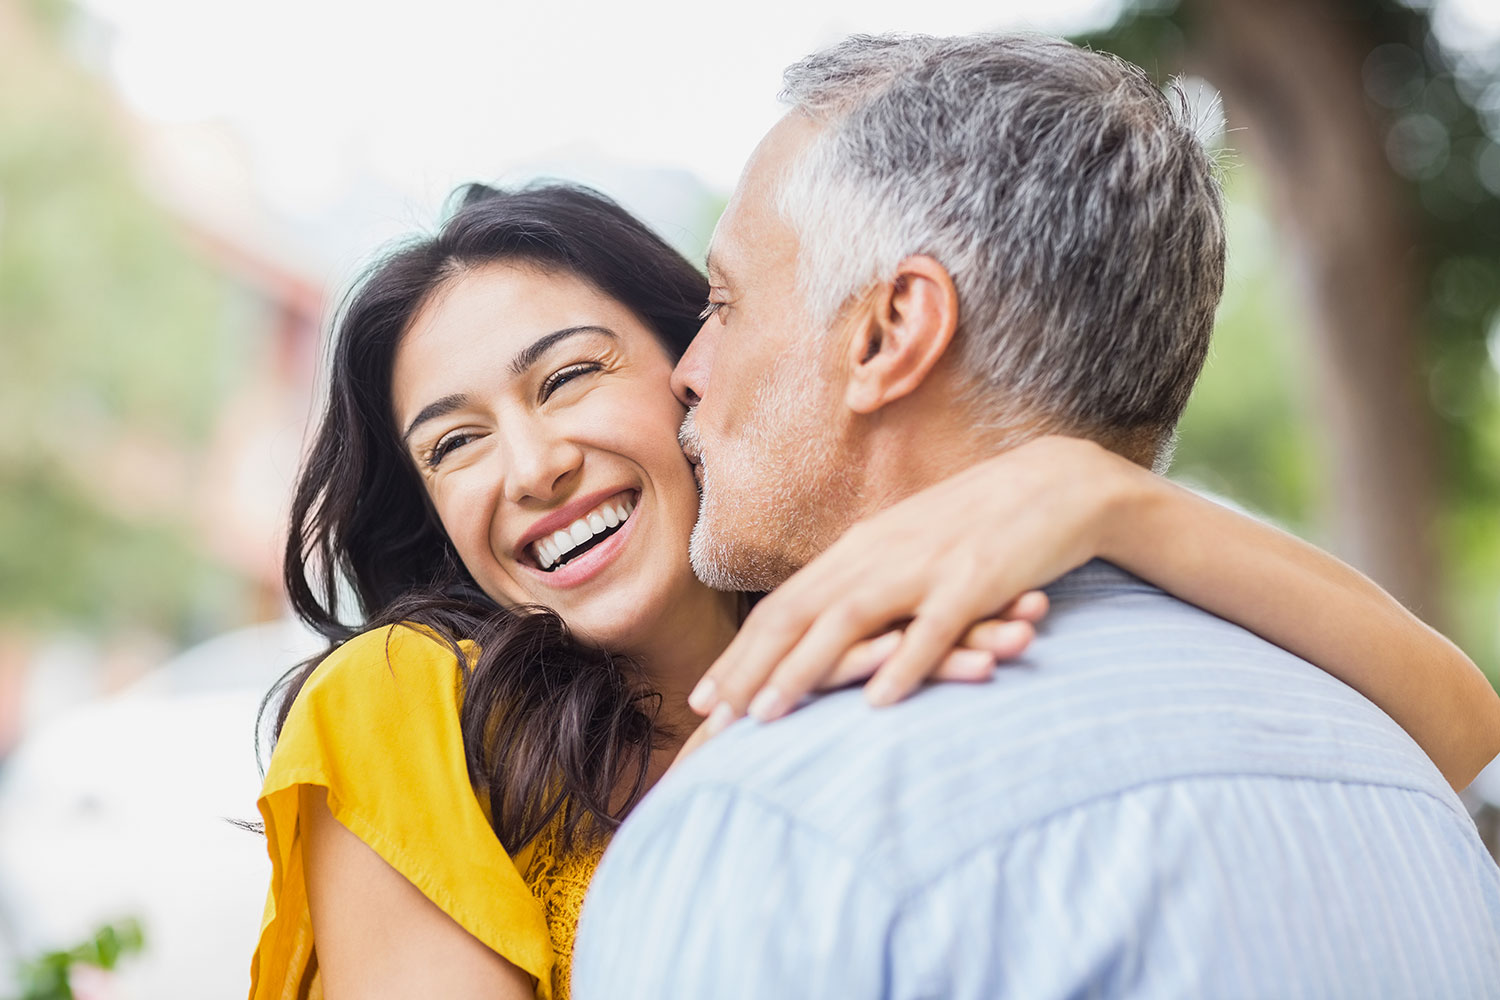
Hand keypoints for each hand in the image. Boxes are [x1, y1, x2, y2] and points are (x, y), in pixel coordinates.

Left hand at [685, 436, 1149, 726]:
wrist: (1055, 484)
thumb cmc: (977, 526)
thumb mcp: (908, 550)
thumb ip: (867, 585)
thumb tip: (821, 629)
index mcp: (859, 550)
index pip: (783, 607)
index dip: (740, 654)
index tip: (705, 701)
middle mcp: (878, 554)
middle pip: (798, 614)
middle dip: (750, 669)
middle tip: (712, 720)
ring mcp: (924, 565)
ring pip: (849, 620)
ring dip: (805, 669)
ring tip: (769, 715)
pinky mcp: (975, 578)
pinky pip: (934, 628)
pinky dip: (904, 664)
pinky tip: (879, 703)